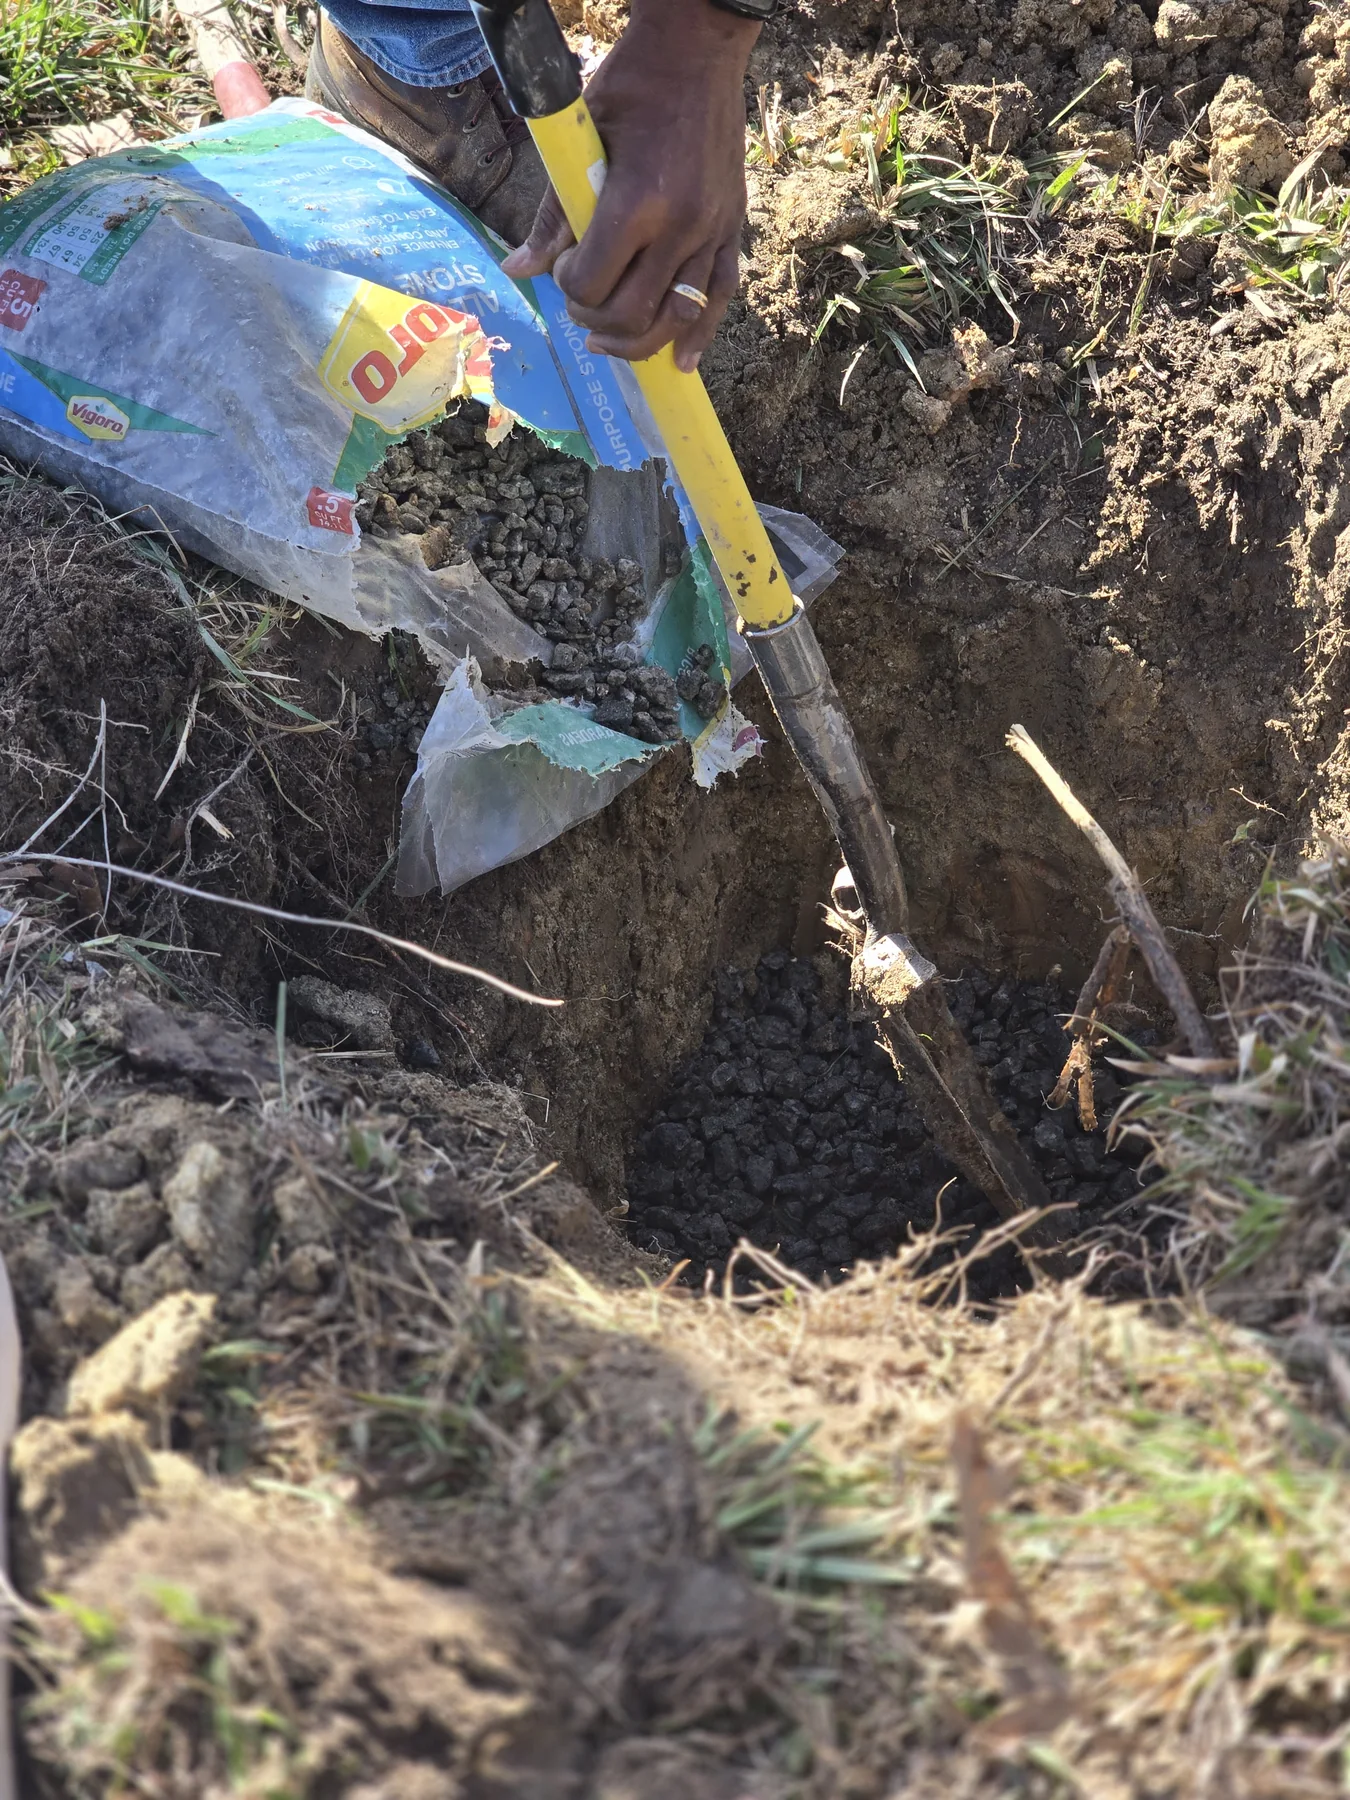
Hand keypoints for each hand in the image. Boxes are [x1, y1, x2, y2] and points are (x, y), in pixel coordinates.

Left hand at [501, 0, 759, 372]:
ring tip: (611, 340)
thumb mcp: (581, 138)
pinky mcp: (731, 229)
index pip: (592, 282)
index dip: (568, 287)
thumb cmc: (633, 84)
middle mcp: (681, 226)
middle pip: (632, 312)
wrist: (700, 49)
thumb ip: (553, 212)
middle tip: (579, 305)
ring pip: (675, 318)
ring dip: (639, 340)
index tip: (561, 271)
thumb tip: (520, 270)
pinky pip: (720, 297)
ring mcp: (711, 231)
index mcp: (639, 200)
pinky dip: (699, 334)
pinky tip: (682, 361)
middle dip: (596, 319)